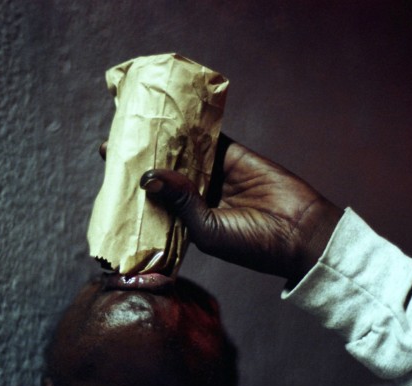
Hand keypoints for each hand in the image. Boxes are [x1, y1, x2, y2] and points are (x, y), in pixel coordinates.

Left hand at [128, 135, 342, 284]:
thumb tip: (148, 176)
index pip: (153, 202)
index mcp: (185, 222)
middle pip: (163, 173)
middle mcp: (196, 197)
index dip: (133, 188)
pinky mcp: (233, 155)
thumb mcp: (208, 230)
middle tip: (115, 141)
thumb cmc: (253, 245)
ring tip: (137, 123)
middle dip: (142, 159)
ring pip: (182, 152)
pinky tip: (172, 113)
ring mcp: (214, 175)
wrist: (301, 234)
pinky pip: (209, 137)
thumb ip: (180, 203)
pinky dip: (192, 125)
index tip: (110, 173)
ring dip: (163, 140)